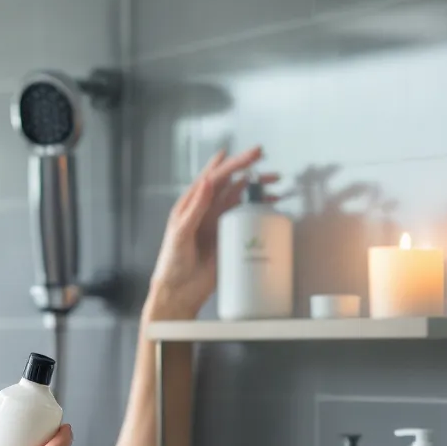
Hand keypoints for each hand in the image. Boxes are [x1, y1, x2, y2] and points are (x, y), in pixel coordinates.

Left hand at [148, 146, 272, 318]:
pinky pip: (246, 218)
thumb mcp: (180, 234)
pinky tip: (270, 205)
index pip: (213, 178)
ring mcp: (218, 223)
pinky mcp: (228, 237)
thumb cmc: (172, 263)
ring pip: (240, 198)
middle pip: (229, 183)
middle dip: (246, 169)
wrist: (179, 291)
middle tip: (263, 157)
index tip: (247, 153)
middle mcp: (205, 210)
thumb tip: (206, 182)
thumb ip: (194, 209)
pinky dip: (258, 210)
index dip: (230, 163)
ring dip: (256, 187)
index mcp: (190, 205)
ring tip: (274, 180)